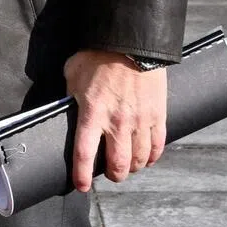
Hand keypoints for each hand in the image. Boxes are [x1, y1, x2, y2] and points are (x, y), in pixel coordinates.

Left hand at [64, 49, 167, 191]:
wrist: (130, 41)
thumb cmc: (97, 54)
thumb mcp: (72, 73)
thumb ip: (70, 94)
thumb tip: (68, 105)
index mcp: (92, 113)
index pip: (85, 154)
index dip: (82, 175)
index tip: (81, 186)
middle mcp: (117, 123)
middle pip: (118, 165)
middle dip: (112, 175)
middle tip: (109, 174)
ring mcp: (140, 121)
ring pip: (139, 160)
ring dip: (132, 167)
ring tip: (127, 165)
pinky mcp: (157, 116)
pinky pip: (157, 146)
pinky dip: (152, 157)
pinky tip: (147, 158)